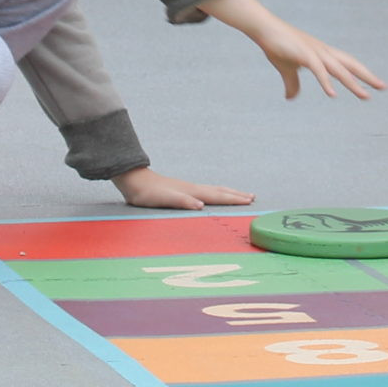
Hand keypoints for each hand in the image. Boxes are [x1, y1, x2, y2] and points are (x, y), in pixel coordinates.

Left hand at [112, 166, 254, 209]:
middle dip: (236, 194)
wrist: (134, 181)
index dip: (234, 199)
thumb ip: (182, 201)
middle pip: (220, 191)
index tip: (249, 200)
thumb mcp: (163, 199)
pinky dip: (216, 194)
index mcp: (192, 192)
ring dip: (228, 192)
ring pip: (214, 190)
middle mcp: (193, 188)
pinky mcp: (182, 190)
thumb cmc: (148, 193)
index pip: (218, 196)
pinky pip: (206, 192)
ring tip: (239, 194)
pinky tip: (213, 197)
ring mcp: (188, 188)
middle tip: (252, 196)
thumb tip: (201, 206)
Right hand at [200, 0, 383, 99]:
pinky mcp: (304, 54)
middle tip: (383, 87)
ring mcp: (315, 52)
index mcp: (323, 54)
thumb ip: (292, 83)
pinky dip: (326, 81)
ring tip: (365, 96)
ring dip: (353, 83)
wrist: (264, 29)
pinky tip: (332, 94)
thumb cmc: (277, 46)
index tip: (375, 84)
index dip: (362, 74)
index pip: (348, 64)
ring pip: (339, 69)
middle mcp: (324, 52)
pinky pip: (318, 69)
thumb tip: (291, 97)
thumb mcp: (286, 69)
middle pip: (351, 65)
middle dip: (367, 76)